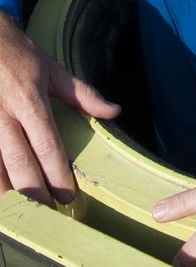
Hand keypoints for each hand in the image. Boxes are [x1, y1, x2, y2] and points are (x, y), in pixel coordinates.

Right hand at [0, 11, 120, 205]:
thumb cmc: (17, 54)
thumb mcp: (51, 68)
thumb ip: (81, 94)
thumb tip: (114, 111)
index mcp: (29, 99)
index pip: (47, 145)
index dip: (58, 175)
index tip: (68, 197)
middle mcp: (3, 114)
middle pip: (19, 163)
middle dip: (35, 192)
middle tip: (49, 212)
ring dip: (8, 191)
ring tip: (24, 210)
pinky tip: (3, 191)